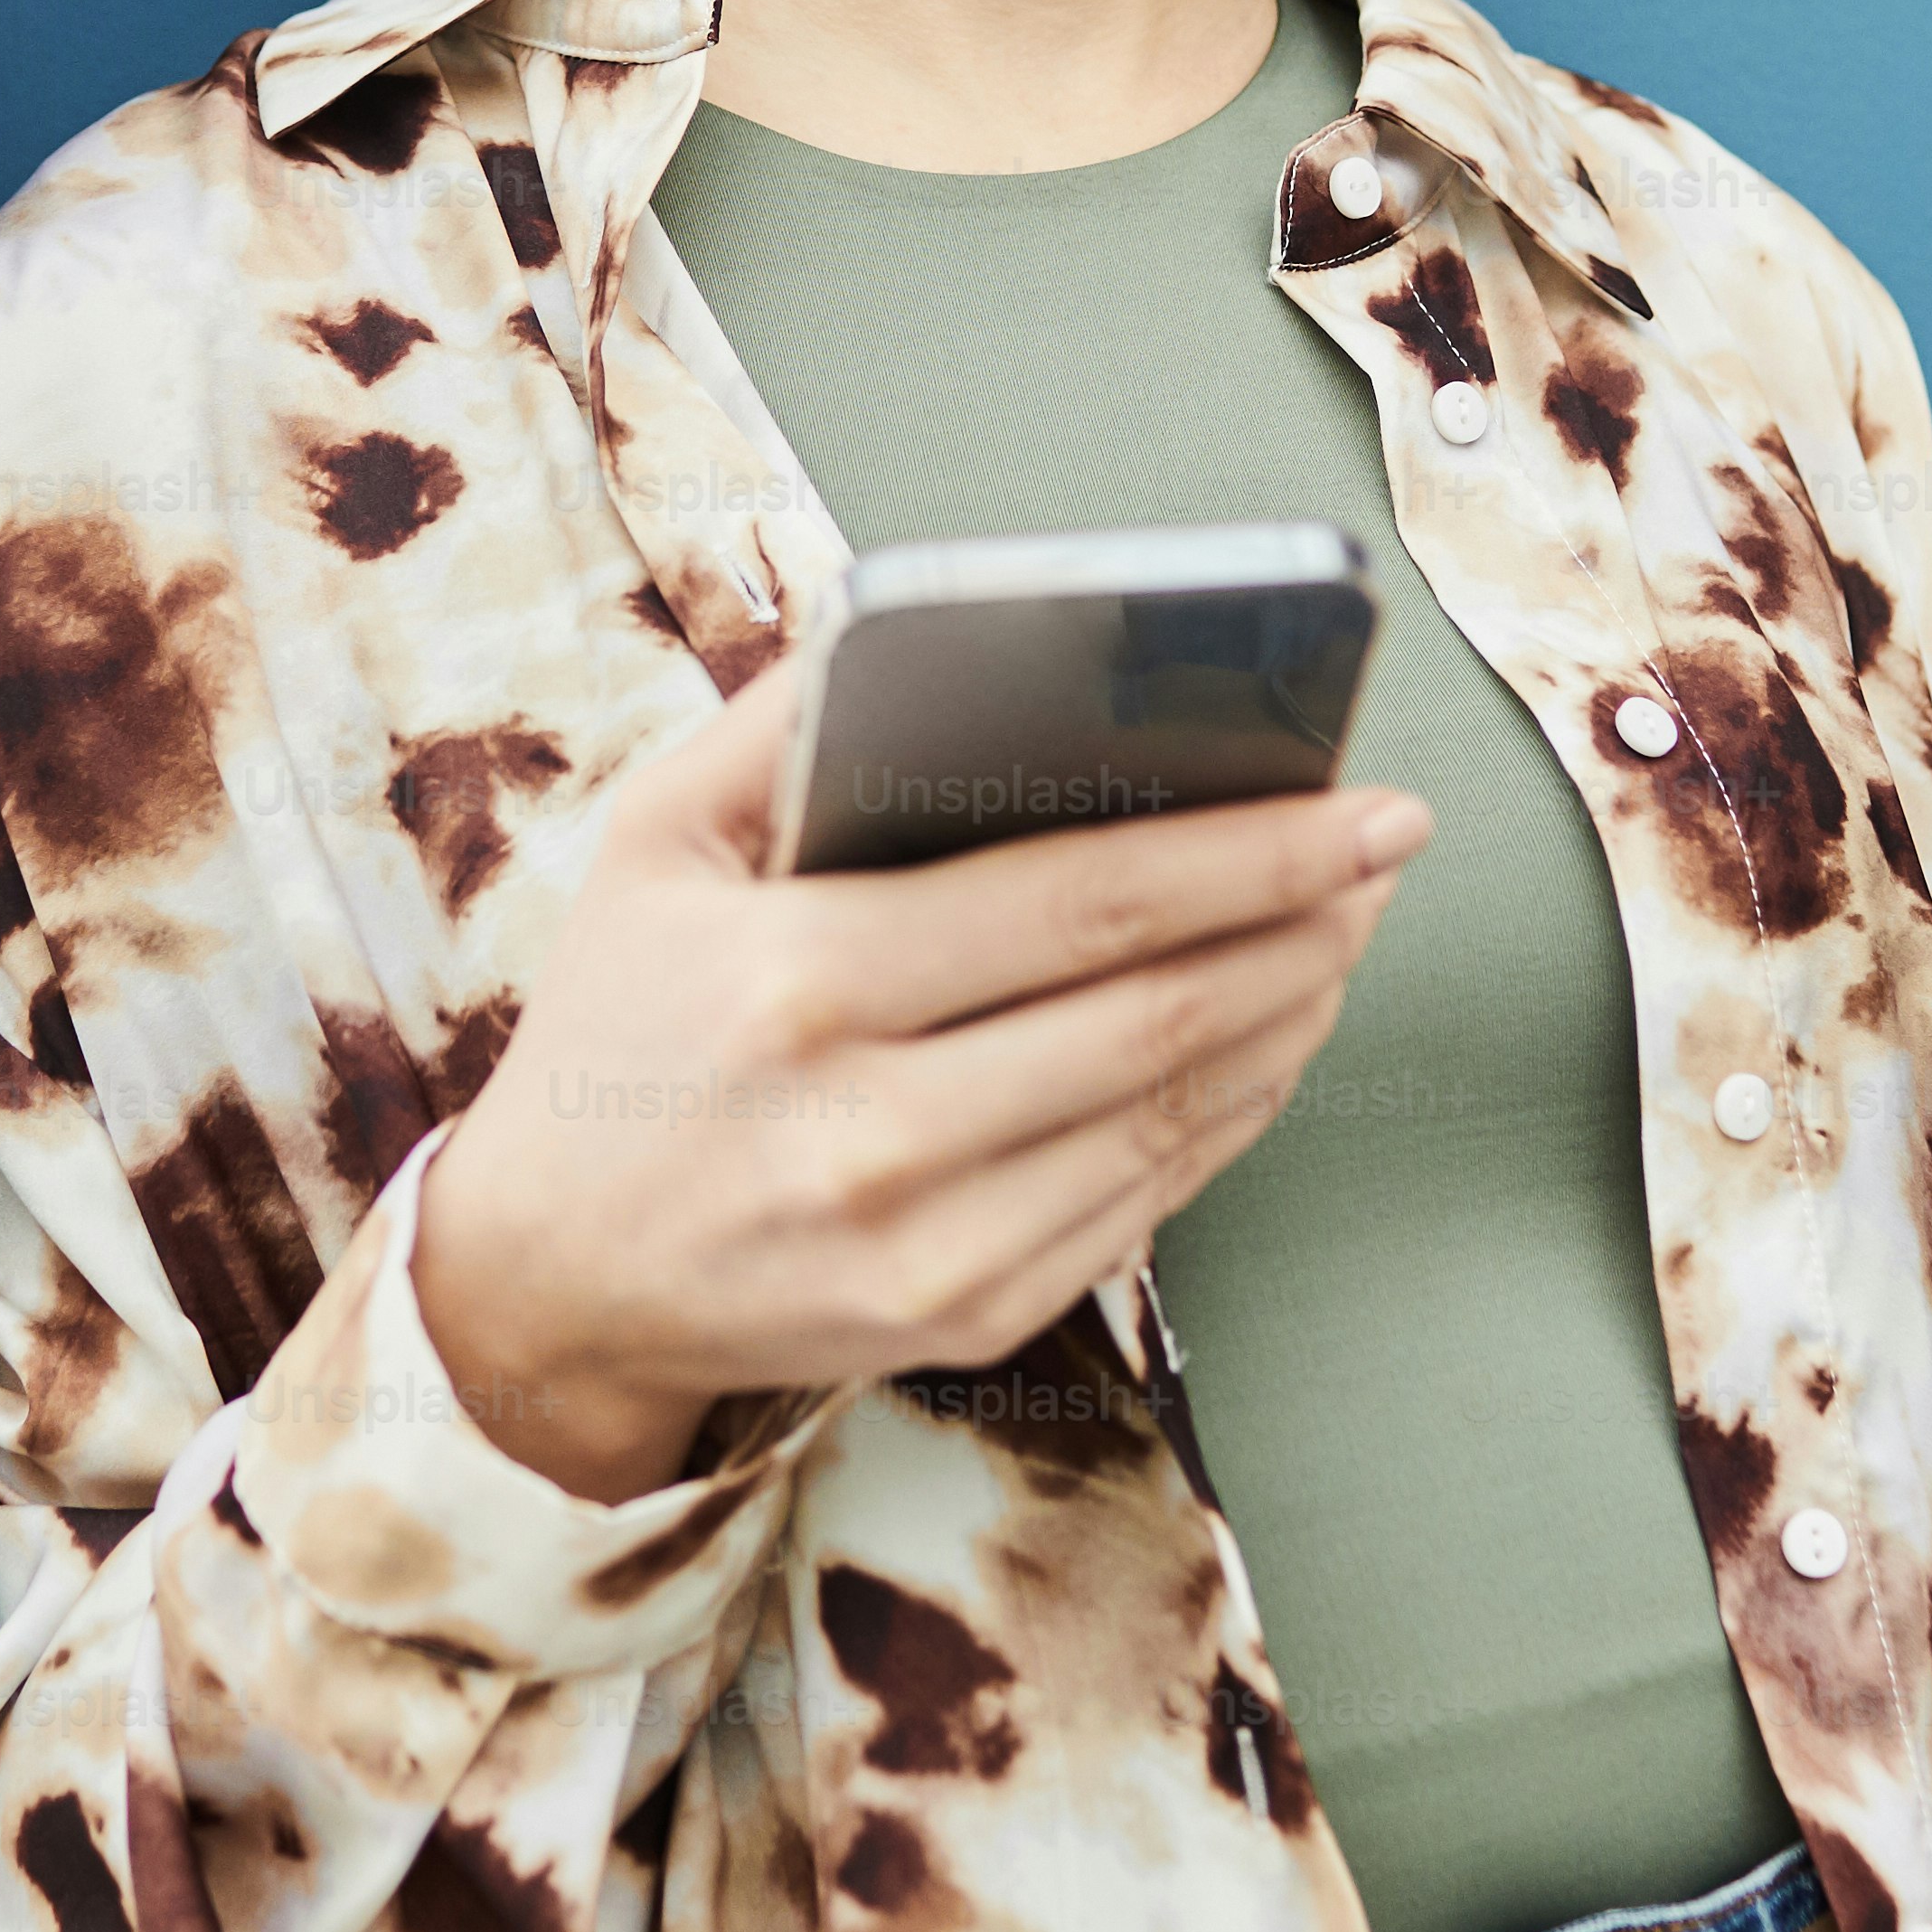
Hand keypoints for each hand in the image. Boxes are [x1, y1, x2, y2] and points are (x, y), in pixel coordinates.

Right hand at [410, 653, 1426, 1497]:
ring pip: (1169, 1112)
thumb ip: (788, 717)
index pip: (1081, 900)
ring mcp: (923, 1241)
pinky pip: (1143, 1204)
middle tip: (1388, 851)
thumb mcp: (657, 842)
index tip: (1365, 804)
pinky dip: (1228, 1115)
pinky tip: (1268, 1041)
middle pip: (1153, 1007)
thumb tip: (934, 614)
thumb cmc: (617, 1023)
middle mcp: (868, 1125)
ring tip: (1345, 929)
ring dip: (1288, 1014)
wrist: (543, 1276)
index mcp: (802, 978)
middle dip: (1303, 921)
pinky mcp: (959, 1317)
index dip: (1250, 850)